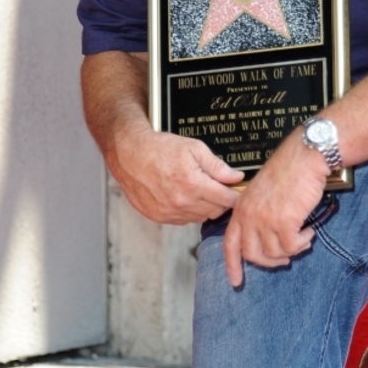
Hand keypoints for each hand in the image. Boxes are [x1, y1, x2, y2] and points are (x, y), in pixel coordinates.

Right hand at [109, 118, 243, 224]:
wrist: (130, 154)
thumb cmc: (161, 148)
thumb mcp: (194, 148)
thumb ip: (217, 166)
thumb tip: (236, 177)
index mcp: (194, 185)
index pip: (227, 199)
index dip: (235, 195)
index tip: (236, 191)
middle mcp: (182, 202)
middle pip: (215, 211)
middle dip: (221, 201)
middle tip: (219, 188)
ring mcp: (169, 212)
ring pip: (200, 217)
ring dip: (205, 207)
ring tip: (200, 191)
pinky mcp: (159, 217)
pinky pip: (183, 220)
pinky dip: (189, 211)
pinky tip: (185, 197)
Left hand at [223, 130, 329, 286]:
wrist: (304, 157)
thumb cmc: (288, 171)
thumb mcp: (262, 192)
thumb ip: (258, 213)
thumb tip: (265, 239)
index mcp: (241, 208)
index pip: (230, 244)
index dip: (232, 265)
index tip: (236, 282)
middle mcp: (249, 216)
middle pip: (252, 255)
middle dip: (270, 262)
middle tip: (285, 258)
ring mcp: (265, 220)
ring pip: (274, 253)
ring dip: (291, 250)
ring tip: (302, 238)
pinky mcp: (284, 222)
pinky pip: (292, 247)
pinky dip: (302, 243)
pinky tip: (309, 231)